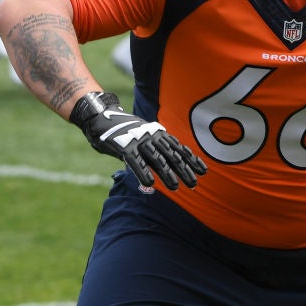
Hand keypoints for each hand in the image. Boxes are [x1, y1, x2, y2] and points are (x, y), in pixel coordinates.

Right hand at [70, 92, 207, 190]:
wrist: (101, 118)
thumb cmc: (125, 133)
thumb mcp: (144, 141)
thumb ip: (155, 153)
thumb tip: (167, 170)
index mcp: (158, 134)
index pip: (179, 148)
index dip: (191, 160)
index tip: (204, 171)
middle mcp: (152, 137)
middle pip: (171, 155)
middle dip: (184, 170)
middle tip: (194, 184)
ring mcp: (138, 141)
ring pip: (156, 159)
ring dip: (167, 174)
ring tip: (176, 187)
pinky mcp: (123, 146)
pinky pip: (135, 161)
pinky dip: (143, 171)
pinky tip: (150, 183)